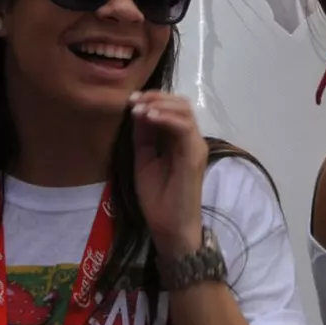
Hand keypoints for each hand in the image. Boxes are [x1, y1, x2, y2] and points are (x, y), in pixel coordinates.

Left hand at [130, 92, 206, 260]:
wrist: (169, 227)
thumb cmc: (158, 199)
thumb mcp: (144, 160)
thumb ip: (143, 136)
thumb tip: (138, 111)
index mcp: (179, 140)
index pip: (172, 108)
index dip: (152, 99)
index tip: (130, 100)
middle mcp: (191, 139)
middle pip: (181, 103)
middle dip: (156, 97)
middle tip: (133, 100)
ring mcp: (195, 146)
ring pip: (185, 111)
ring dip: (160, 104)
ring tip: (139, 108)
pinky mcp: (194, 155)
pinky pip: (184, 128)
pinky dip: (166, 118)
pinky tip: (149, 117)